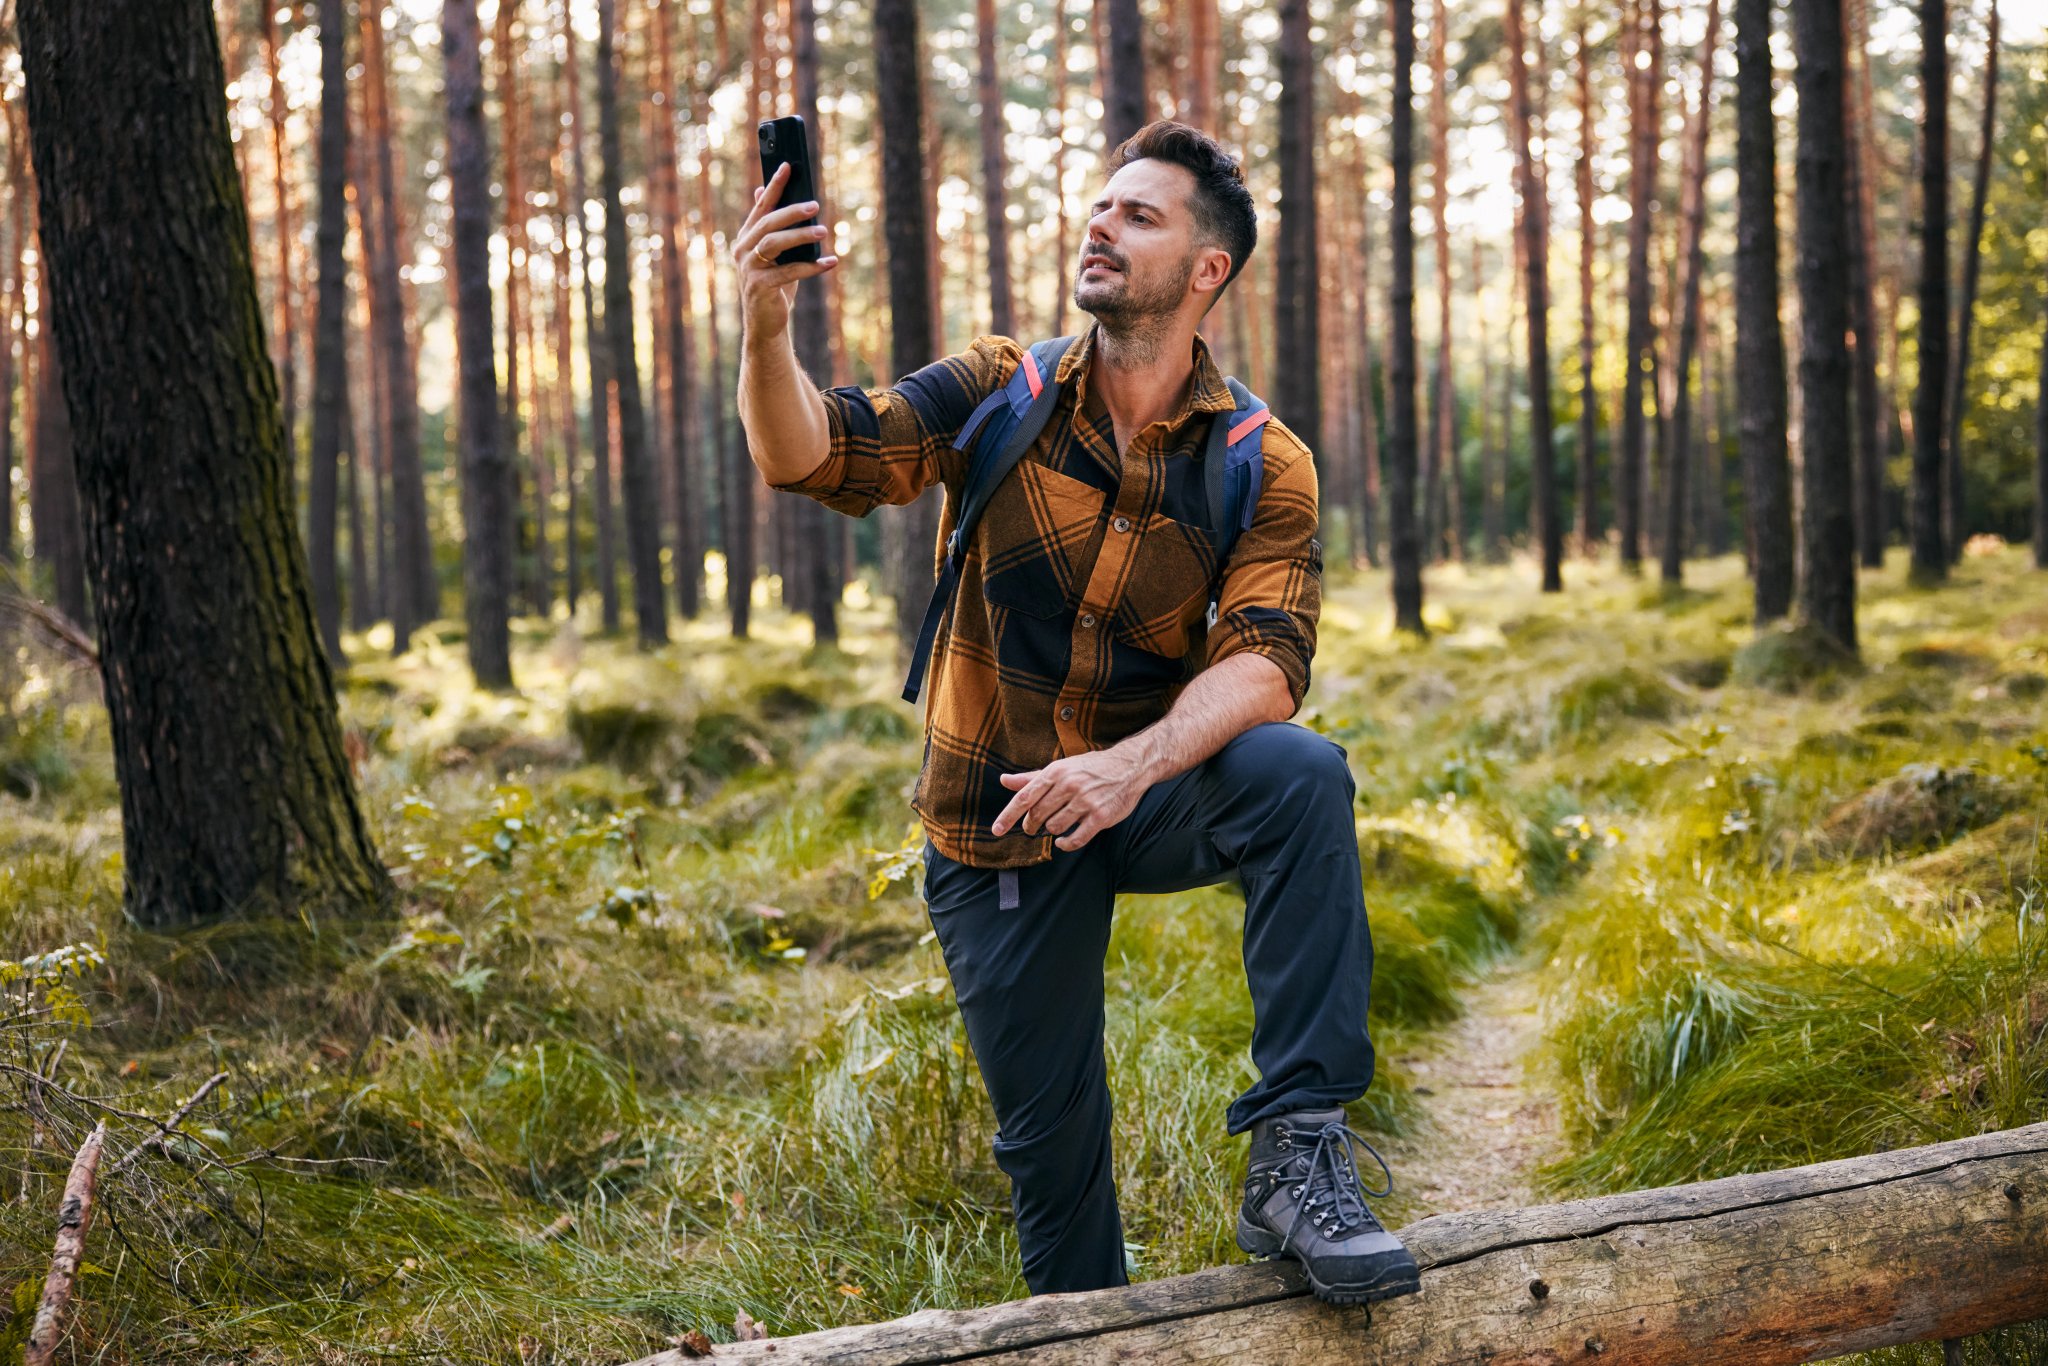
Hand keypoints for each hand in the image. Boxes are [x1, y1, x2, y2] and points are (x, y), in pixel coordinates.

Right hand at [732, 160, 838, 345]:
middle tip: (815, 204)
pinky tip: (830, 263)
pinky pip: (789, 272)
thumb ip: (769, 225)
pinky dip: (811, 267)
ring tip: (824, 231)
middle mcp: (743, 250)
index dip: (774, 186)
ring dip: (801, 236)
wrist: (765, 323)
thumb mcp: (773, 254)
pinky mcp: (759, 287)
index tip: (788, 166)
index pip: (761, 206)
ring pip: (774, 243)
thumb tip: (760, 190)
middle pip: (768, 223)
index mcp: (746, 238)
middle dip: (792, 211)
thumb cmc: (774, 285)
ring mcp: (749, 268)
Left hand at [991, 748, 1147, 851]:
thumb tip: (1003, 780)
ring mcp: (1086, 801)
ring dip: (1052, 831)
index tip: (996, 830)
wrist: (1130, 766)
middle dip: (1031, 825)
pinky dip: (1066, 844)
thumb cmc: (1091, 767)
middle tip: (1033, 828)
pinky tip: (1064, 841)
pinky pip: (1076, 839)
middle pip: (1038, 815)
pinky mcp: (1101, 816)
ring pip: (1055, 827)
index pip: (1025, 797)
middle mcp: (1069, 785)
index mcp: (1056, 771)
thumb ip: (1031, 778)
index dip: (1008, 816)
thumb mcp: (1061, 767)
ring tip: (1057, 824)